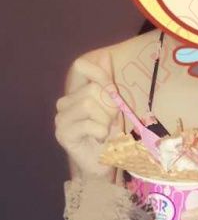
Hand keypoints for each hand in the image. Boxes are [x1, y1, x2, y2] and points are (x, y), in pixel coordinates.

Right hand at [55, 53, 122, 179]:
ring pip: (89, 104)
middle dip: (110, 106)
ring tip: (105, 131)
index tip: (113, 91)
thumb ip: (108, 82)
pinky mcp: (63, 133)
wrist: (103, 163)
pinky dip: (101, 132)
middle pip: (91, 89)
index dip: (100, 74)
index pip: (80, 66)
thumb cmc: (109, 135)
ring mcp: (61, 118)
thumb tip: (105, 55)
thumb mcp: (113, 106)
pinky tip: (99, 139)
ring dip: (106, 120)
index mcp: (76, 92)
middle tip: (111, 122)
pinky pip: (89, 123)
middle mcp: (65, 102)